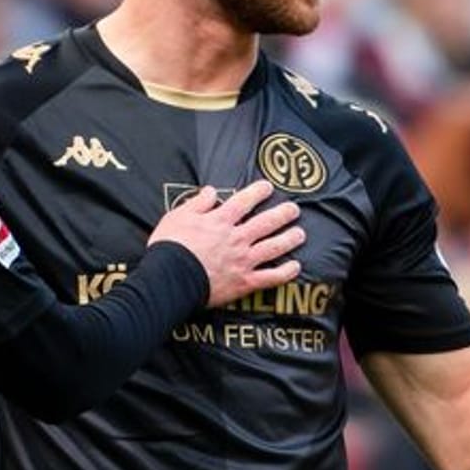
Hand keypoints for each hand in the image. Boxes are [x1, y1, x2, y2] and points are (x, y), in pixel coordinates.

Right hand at [149, 180, 303, 305]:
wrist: (170, 278)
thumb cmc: (169, 247)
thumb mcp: (177, 216)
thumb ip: (197, 203)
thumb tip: (210, 191)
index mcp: (220, 220)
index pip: (244, 201)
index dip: (258, 192)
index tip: (268, 187)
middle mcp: (237, 238)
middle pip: (265, 222)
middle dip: (282, 214)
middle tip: (294, 209)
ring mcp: (243, 260)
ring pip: (273, 247)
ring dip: (289, 239)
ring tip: (300, 234)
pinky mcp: (245, 282)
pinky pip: (271, 277)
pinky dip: (285, 272)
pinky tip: (296, 267)